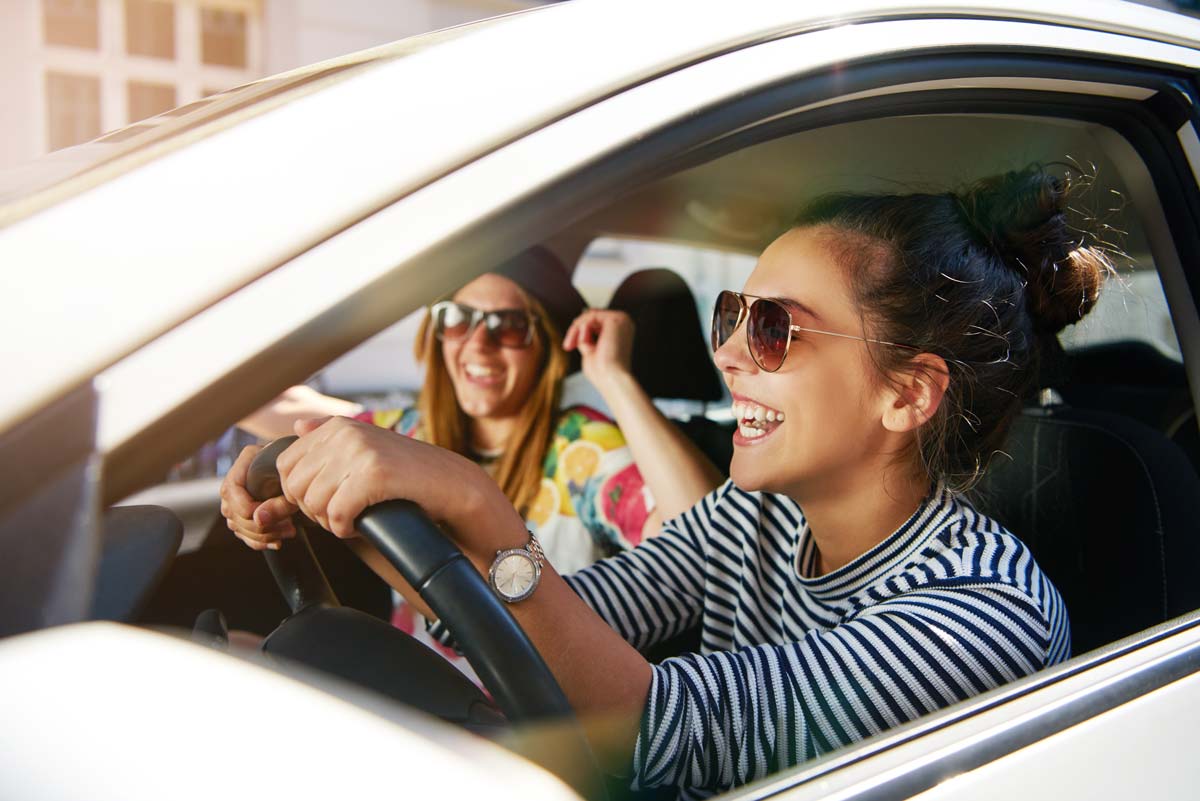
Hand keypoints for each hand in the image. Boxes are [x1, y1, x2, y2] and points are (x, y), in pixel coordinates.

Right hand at [219, 444, 298, 550]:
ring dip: (266, 536)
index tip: (278, 512)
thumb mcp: (290, 478)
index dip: (251, 508)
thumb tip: (259, 519)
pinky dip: (261, 542)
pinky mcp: (242, 517)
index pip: (232, 493)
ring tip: (290, 531)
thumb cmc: (295, 465)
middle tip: (290, 526)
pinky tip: (277, 542)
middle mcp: (232, 487)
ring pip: (240, 529)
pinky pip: (244, 536)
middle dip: (264, 526)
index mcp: (241, 467)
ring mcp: (235, 503)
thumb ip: (278, 499)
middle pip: (236, 516)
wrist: (297, 464)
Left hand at [275, 416, 519, 554]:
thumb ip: (329, 436)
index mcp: (337, 425)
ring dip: (328, 521)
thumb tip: (297, 426)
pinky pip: (336, 515)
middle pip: (294, 485)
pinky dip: (344, 528)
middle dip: (311, 509)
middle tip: (338, 514)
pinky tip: (359, 525)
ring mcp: (359, 451)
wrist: (451, 483)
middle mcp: (344, 433)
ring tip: (351, 519)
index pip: (285, 464)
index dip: (298, 492)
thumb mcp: (366, 447)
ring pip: (312, 502)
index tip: (324, 502)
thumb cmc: (406, 473)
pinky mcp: (374, 475)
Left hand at [563, 309, 634, 390]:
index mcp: (620, 332)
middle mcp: (623, 325)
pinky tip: (583, 342)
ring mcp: (621, 320)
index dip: (579, 332)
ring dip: (576, 330)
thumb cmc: (603, 372)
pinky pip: (591, 316)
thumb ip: (586, 338)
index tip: (569, 346)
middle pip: (591, 317)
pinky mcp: (616, 319)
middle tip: (568, 345)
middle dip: (575, 330)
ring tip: (573, 345)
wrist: (612, 379)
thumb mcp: (590, 351)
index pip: (595, 323)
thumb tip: (579, 326)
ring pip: (589, 316)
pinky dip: (581, 328)